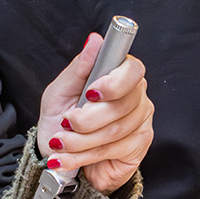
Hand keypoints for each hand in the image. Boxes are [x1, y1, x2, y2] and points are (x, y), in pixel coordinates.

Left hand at [37, 33, 153, 193]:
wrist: (59, 154)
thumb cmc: (60, 119)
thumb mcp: (60, 91)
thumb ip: (79, 67)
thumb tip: (95, 40)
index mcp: (119, 76)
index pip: (133, 69)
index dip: (114, 83)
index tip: (91, 93)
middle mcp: (136, 97)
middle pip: (122, 105)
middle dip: (87, 119)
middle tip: (66, 122)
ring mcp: (140, 122)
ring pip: (115, 131)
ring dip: (80, 140)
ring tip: (60, 142)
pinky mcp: (138, 147)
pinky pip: (113, 151)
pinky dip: (83, 156)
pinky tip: (65, 158)